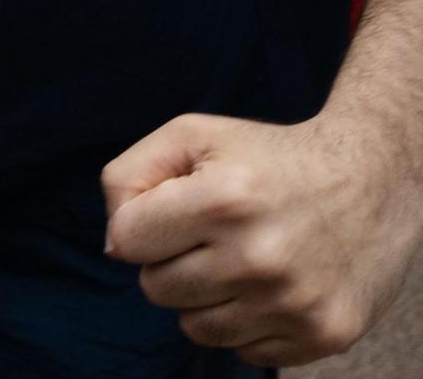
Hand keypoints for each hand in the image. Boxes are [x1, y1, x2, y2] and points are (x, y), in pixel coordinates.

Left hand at [103, 111, 422, 364]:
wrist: (374, 180)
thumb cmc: (268, 158)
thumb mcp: (191, 137)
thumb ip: (127, 179)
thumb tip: (115, 249)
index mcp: (224, 200)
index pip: (126, 242)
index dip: (140, 225)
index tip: (175, 210)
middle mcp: (260, 257)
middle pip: (156, 289)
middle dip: (172, 261)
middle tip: (215, 235)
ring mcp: (294, 302)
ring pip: (196, 328)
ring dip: (207, 298)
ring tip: (244, 260)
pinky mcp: (324, 333)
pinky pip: (245, 351)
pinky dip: (250, 323)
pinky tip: (274, 285)